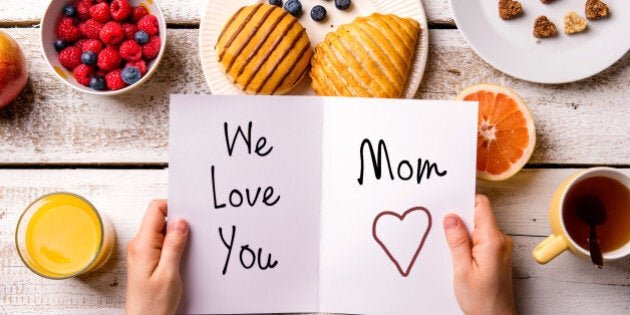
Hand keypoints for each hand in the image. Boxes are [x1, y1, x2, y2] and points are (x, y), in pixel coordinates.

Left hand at [126, 199, 188, 314]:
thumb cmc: (153, 305)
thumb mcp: (169, 273)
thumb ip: (174, 245)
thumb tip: (180, 222)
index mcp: (142, 245)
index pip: (155, 209)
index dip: (173, 206)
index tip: (189, 214)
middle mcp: (139, 245)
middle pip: (159, 218)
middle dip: (178, 221)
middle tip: (192, 233)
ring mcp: (142, 252)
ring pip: (162, 230)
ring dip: (176, 235)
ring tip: (186, 249)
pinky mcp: (147, 259)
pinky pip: (161, 242)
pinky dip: (173, 244)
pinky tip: (181, 256)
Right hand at [443, 194, 514, 314]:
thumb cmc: (482, 301)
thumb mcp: (462, 270)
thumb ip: (457, 241)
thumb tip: (451, 218)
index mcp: (493, 241)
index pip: (481, 205)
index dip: (463, 201)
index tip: (448, 204)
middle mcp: (500, 241)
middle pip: (478, 215)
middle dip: (459, 220)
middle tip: (444, 231)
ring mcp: (499, 247)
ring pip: (477, 227)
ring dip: (462, 233)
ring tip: (451, 249)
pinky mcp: (496, 254)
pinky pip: (480, 238)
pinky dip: (467, 242)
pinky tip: (458, 255)